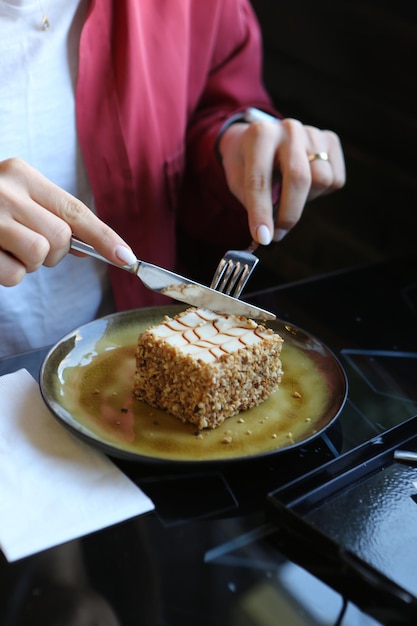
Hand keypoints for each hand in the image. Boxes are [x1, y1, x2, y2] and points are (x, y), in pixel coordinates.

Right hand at [0, 158, 135, 285]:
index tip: (127, 258)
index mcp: (21, 173)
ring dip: (29, 264)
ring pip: (39, 255)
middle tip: (31, 247)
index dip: (105, 237)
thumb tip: (89, 246)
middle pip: (60, 238)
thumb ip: (49, 215)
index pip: (75, 210)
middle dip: (54, 254)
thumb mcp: (16, 197)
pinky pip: (13, 275)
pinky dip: (9, 275)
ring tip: (7, 249)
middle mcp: (5, 189)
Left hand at [218, 117, 345, 243]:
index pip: (260, 179)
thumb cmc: (247, 163)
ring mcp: (313, 133)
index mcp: (260, 135)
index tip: (263, 238)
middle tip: (277, 234)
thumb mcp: (238, 180)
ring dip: (305, 200)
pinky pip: (335, 179)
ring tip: (289, 196)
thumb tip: (268, 233)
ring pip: (321, 180)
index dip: (261, 212)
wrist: (262, 138)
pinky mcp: (331, 141)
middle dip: (289, 214)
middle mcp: (289, 129)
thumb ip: (252, 203)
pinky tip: (304, 185)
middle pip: (299, 178)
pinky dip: (320, 192)